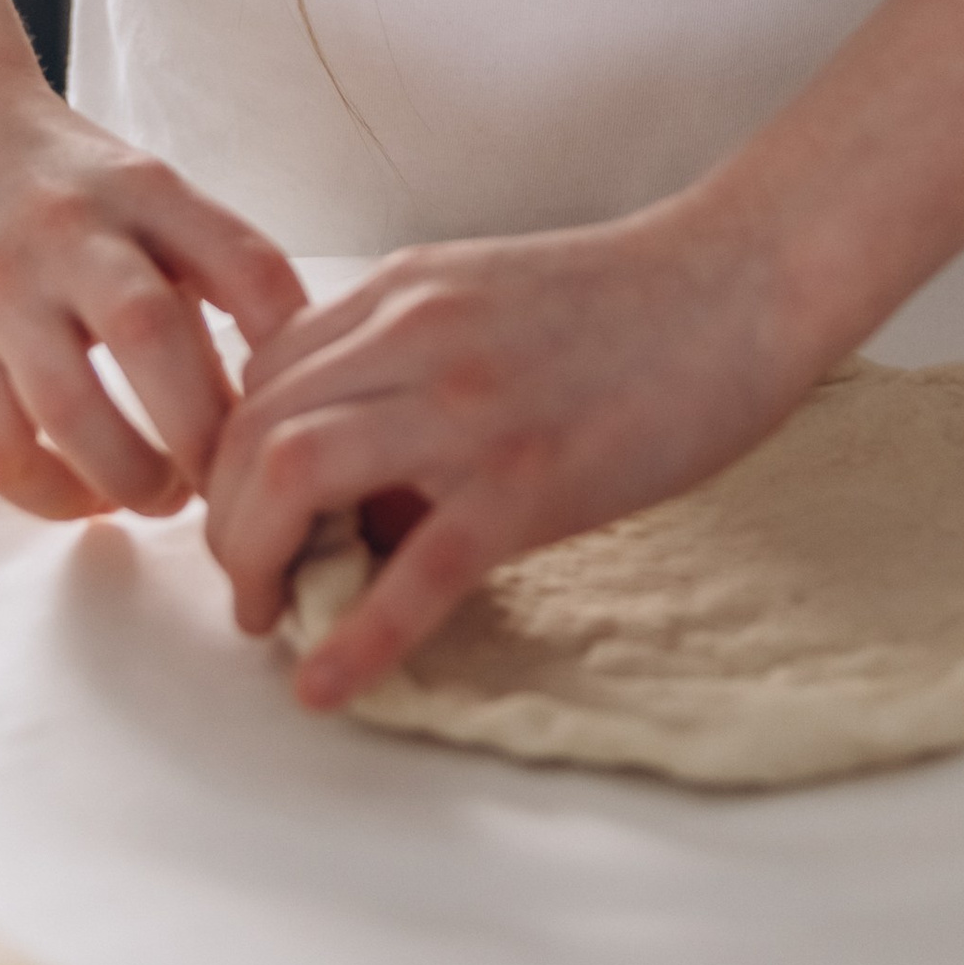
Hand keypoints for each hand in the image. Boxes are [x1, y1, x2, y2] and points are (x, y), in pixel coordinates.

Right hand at [0, 73, 304, 521]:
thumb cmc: (71, 185)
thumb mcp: (151, 195)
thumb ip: (210, 273)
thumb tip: (277, 393)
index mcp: (148, 190)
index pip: (245, 262)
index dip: (290, 346)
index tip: (304, 405)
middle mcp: (71, 231)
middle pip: (152, 336)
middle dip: (205, 434)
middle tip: (232, 482)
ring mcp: (0, 288)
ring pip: (70, 408)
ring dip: (132, 477)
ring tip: (165, 498)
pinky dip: (53, 495)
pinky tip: (88, 498)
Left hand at [203, 195, 811, 707]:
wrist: (739, 279)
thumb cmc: (627, 300)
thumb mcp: (484, 293)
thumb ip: (405, 354)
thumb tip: (348, 474)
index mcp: (404, 291)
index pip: (261, 372)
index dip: (229, 453)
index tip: (245, 511)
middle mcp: (415, 335)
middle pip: (253, 425)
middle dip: (223, 517)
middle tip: (249, 580)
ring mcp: (468, 409)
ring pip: (294, 472)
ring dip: (255, 558)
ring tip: (270, 613)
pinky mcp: (530, 481)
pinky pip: (417, 569)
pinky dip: (356, 636)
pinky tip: (324, 684)